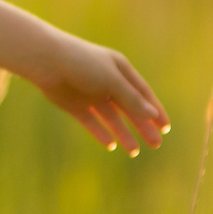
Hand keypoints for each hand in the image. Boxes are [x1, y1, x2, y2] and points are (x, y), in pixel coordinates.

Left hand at [29, 33, 169, 154]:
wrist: (46, 61)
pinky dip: (101, 133)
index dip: (155, 110)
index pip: (142, 93)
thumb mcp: (112, 81)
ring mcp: (90, 95)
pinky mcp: (74, 105)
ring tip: (134, 151)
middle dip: (143, 126)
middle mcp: (106, 82)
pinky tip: (110, 145)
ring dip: (124, 134)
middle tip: (156, 144)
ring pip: (112, 118)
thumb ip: (131, 99)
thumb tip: (153, 115)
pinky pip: (92, 122)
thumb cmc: (83, 64)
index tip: (166, 127)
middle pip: (129, 108)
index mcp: (120, 69)